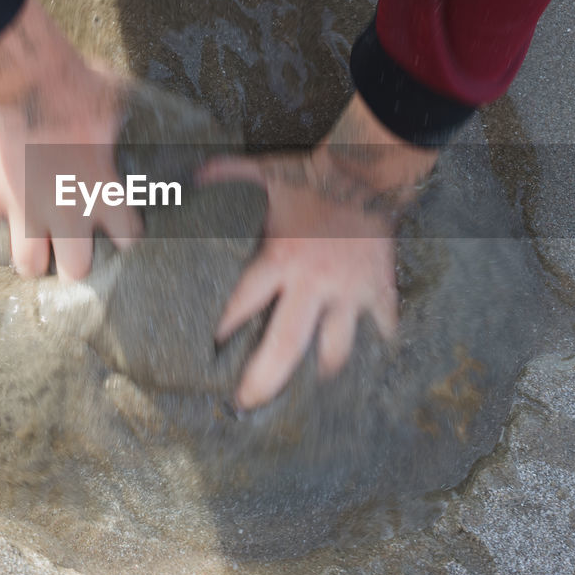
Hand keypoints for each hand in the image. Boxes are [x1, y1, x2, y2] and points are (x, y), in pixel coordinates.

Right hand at [0, 0, 140, 279]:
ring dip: (33, 260)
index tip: (121, 236)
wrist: (30, 75)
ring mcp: (24, 208)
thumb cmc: (84, 88)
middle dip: (76, 263)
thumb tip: (203, 160)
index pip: (127, 242)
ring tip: (35, 250)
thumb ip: (152, 139)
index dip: (125, 241)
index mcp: (105, 193)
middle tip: (74, 250)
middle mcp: (67, 211)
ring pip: (28, 265)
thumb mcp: (129, 110)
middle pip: (75, 269)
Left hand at [198, 95, 438, 408]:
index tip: (210, 356)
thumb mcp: (263, 173)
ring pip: (336, 347)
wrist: (366, 171)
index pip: (243, 306)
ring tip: (311, 389)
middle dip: (264, 380)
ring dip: (322, 369)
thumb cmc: (310, 176)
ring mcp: (349, 291)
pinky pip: (383, 326)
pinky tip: (374, 363)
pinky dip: (380, 344)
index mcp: (279, 260)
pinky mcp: (379, 289)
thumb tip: (190, 175)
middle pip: (285, 345)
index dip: (224, 332)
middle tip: (246, 404)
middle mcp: (312, 284)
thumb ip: (225, 175)